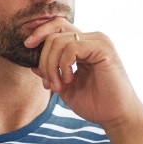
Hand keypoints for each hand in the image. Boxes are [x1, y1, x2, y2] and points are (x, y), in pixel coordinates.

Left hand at [23, 19, 142, 129]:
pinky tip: (69, 79)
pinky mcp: (103, 48)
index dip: (40, 33)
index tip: (26, 46)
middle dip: (43, 60)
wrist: (116, 116)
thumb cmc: (95, 104)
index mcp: (84, 44)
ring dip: (51, 66)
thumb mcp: (65, 87)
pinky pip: (72, 47)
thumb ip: (50, 73)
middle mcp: (92, 38)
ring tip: (58, 86)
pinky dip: (64, 64)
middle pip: (54, 34)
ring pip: (60, 41)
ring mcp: (99, 41)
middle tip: (47, 83)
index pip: (58, 27)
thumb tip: (31, 64)